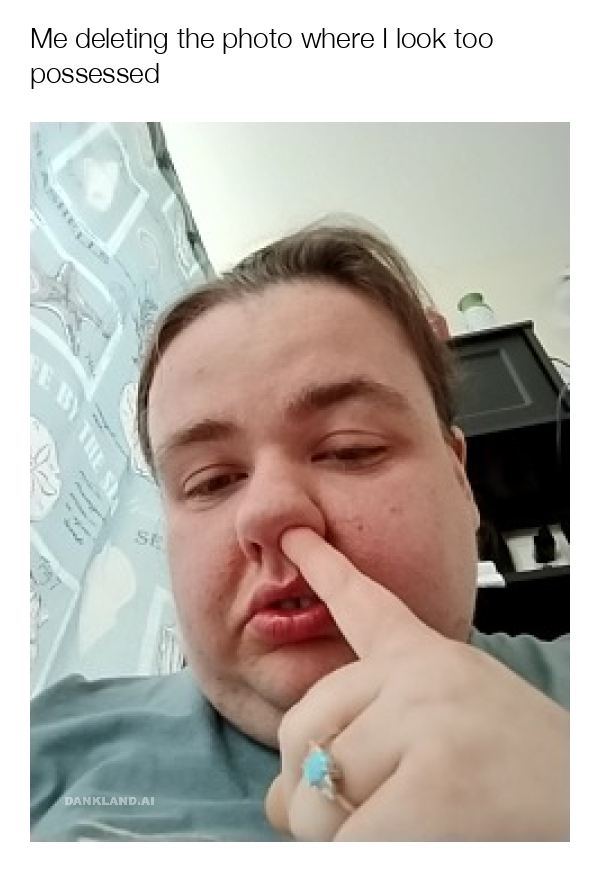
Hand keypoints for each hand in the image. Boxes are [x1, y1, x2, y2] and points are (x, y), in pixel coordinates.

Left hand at [265, 528, 568, 840]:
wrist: (596, 817)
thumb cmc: (534, 787)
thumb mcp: (451, 742)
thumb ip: (371, 751)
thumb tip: (280, 798)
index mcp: (433, 661)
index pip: (363, 605)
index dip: (325, 568)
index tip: (295, 535)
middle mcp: (424, 678)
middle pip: (300, 728)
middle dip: (312, 789)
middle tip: (371, 812)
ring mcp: (427, 723)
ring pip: (312, 796)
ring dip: (340, 836)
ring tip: (411, 830)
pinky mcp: (434, 787)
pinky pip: (348, 840)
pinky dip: (370, 856)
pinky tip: (428, 845)